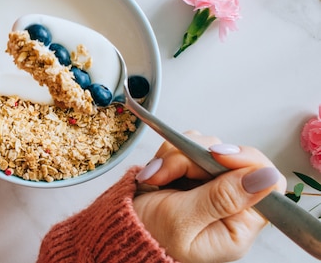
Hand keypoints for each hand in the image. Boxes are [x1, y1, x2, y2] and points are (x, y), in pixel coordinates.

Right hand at [133, 132, 285, 262]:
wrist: (116, 230)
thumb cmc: (145, 236)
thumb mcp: (183, 221)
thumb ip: (221, 198)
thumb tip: (265, 177)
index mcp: (237, 225)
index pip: (266, 182)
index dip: (245, 161)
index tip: (216, 154)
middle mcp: (229, 203)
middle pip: (231, 158)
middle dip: (194, 158)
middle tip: (167, 174)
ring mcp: (209, 185)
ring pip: (207, 147)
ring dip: (176, 156)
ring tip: (156, 179)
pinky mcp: (190, 172)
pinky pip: (187, 146)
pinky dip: (167, 154)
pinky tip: (155, 174)